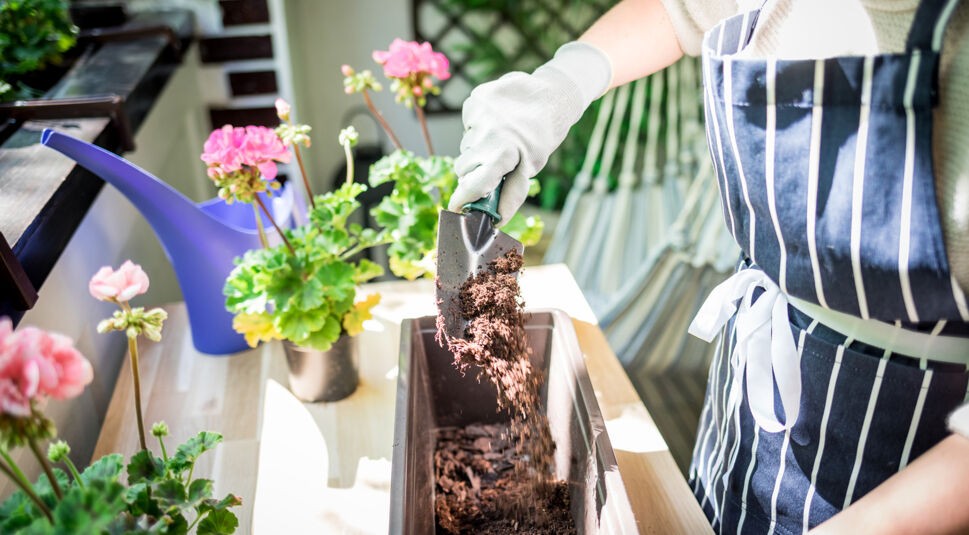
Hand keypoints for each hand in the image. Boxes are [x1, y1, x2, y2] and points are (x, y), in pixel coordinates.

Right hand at [448, 42, 611, 223]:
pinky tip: (497, 121)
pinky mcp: (475, 99)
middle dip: (474, 170)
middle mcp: (487, 134)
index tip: (455, 207)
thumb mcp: (530, 168)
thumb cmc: (540, 138)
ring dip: (478, 146)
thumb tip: (497, 221)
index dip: (462, 199)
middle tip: (494, 163)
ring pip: (465, 145)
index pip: (473, 184)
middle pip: (463, 166)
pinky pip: (467, 124)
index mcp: (503, 155)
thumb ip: (511, 194)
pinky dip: (478, 126)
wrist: (551, 96)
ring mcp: (479, 114)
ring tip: (500, 137)